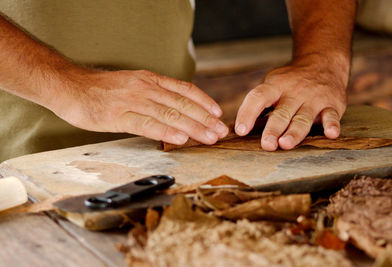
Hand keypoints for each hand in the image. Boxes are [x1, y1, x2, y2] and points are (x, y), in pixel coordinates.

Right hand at [49, 69, 228, 144]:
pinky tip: (181, 138)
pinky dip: (166, 132)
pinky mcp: (119, 115)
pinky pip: (147, 124)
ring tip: (210, 137)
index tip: (218, 113)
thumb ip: (153, 95)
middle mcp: (146, 88)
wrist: (71, 87)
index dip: (204, 101)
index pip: (184, 90)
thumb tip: (174, 110)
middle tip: (221, 131)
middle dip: (205, 119)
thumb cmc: (102, 90)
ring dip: (193, 127)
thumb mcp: (133, 84)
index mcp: (150, 80)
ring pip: (170, 114)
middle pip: (182, 104)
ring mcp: (133, 101)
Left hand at [235, 54, 347, 150]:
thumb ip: (259, 104)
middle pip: (282, 113)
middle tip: (266, 144)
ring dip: (294, 132)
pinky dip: (332, 125)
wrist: (324, 63)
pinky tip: (331, 134)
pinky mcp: (332, 105)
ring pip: (303, 118)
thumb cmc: (290, 81)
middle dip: (273, 129)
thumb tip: (239, 129)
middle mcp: (294, 92)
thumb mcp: (272, 84)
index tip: (240, 130)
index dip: (247, 113)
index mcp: (275, 86)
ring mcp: (314, 99)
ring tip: (285, 144)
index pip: (258, 97)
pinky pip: (331, 116)